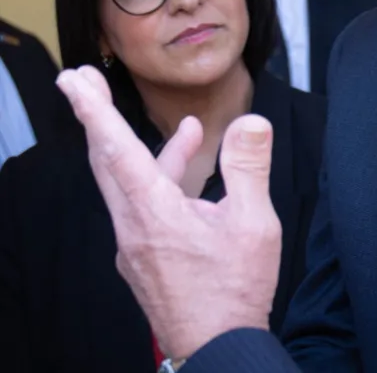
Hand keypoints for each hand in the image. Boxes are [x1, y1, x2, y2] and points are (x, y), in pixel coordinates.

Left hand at [56, 66, 281, 360]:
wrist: (217, 347)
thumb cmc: (234, 290)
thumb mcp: (254, 223)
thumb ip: (248, 168)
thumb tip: (251, 122)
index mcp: (154, 212)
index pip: (116, 148)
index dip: (94, 109)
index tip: (73, 80)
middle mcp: (133, 226)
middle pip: (106, 160)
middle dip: (96, 117)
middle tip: (83, 81)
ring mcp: (135, 246)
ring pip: (127, 186)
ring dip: (145, 151)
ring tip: (188, 131)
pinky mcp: (144, 260)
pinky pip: (142, 209)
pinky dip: (161, 184)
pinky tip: (193, 185)